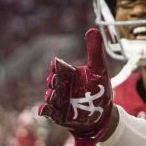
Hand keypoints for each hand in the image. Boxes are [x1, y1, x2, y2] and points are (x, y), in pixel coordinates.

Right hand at [38, 29, 113, 145]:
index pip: (61, 68)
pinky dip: (45, 110)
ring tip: (53, 94)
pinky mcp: (59, 115)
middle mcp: (62, 86)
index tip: (55, 64)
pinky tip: (43, 109)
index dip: (58, 66)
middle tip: (54, 80)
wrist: (102, 114)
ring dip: (50, 95)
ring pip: (51, 96)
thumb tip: (92, 29)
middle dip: (54, 81)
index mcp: (70, 74)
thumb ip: (95, 50)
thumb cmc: (99, 89)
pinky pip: (50, 112)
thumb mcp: (99, 69)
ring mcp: (59, 101)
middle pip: (54, 81)